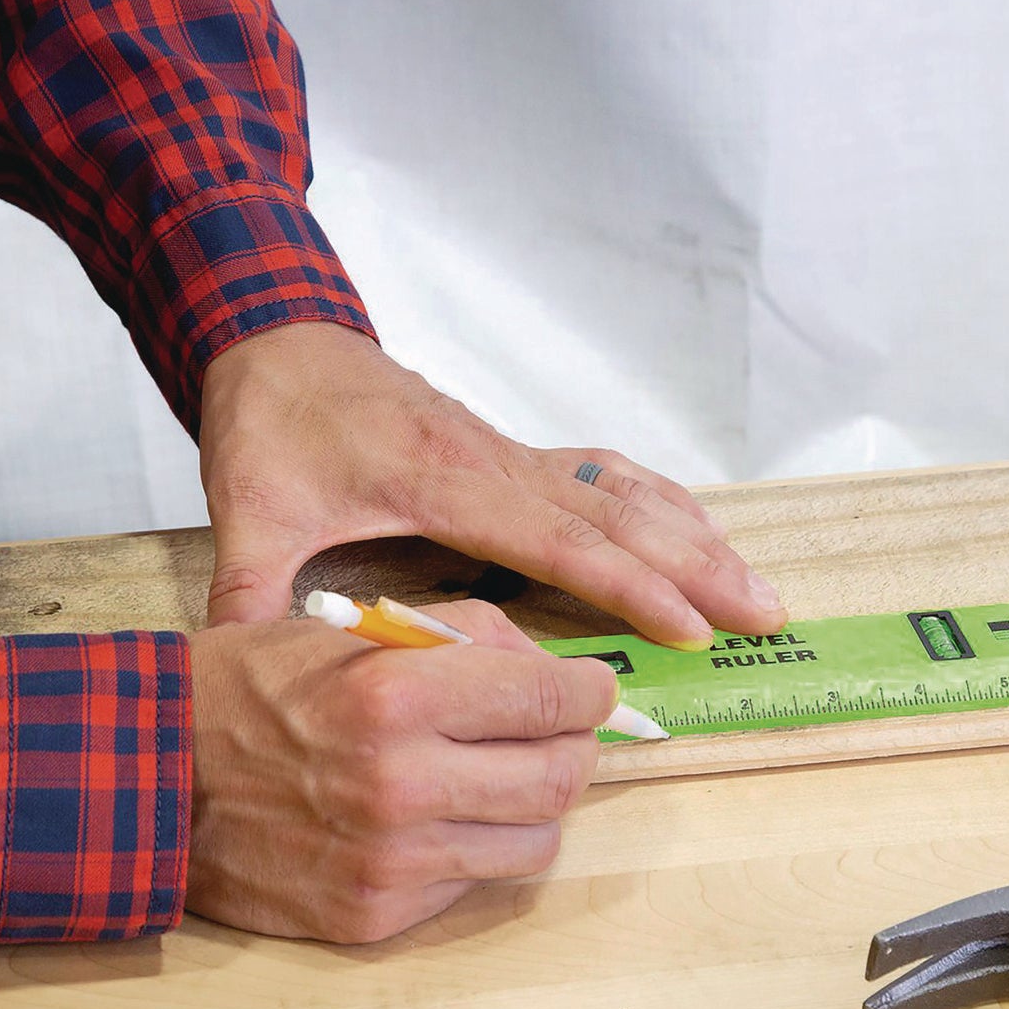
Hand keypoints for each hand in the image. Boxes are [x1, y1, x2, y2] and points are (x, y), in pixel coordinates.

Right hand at [185, 599, 616, 942]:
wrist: (150, 780)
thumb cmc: (249, 689)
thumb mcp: (351, 629)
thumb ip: (463, 636)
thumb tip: (551, 671)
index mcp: (398, 695)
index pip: (553, 701)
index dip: (589, 692)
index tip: (589, 689)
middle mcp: (402, 784)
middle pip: (562, 779)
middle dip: (572, 748)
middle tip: (553, 734)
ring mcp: (391, 861)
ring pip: (534, 844)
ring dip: (530, 807)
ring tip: (492, 779)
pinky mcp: (374, 916)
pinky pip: (471, 885)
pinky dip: (470, 849)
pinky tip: (431, 820)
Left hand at [198, 323, 784, 646]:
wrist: (280, 335)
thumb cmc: (273, 418)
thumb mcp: (251, 507)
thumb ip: (252, 592)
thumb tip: (241, 672)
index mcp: (443, 478)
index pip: (556, 537)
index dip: (627, 583)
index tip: (687, 627)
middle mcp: (496, 461)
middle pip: (618, 514)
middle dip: (698, 567)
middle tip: (766, 614)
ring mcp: (512, 452)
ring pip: (626, 492)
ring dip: (696, 536)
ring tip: (757, 586)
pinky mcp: (513, 451)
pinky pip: (605, 474)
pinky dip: (660, 503)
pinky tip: (694, 529)